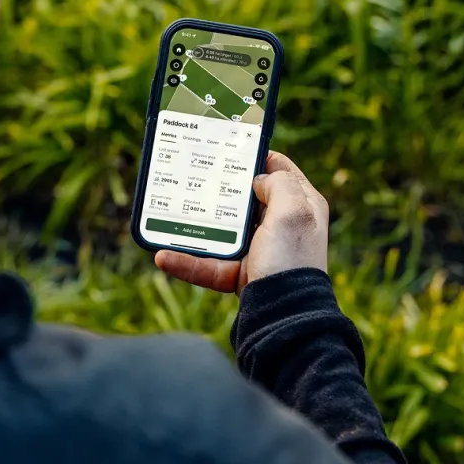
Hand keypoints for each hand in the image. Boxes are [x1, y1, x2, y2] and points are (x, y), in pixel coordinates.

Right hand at [155, 151, 328, 294]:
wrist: (286, 317)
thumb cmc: (292, 260)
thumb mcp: (294, 211)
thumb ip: (279, 184)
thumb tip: (258, 179)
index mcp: (301, 206)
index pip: (279, 170)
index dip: (255, 155)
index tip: (227, 146)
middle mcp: (280, 226)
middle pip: (244, 198)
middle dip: (217, 188)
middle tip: (193, 174)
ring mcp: (259, 251)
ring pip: (221, 231)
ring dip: (194, 226)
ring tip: (168, 216)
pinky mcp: (239, 275)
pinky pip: (206, 264)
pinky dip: (185, 262)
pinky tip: (163, 256)